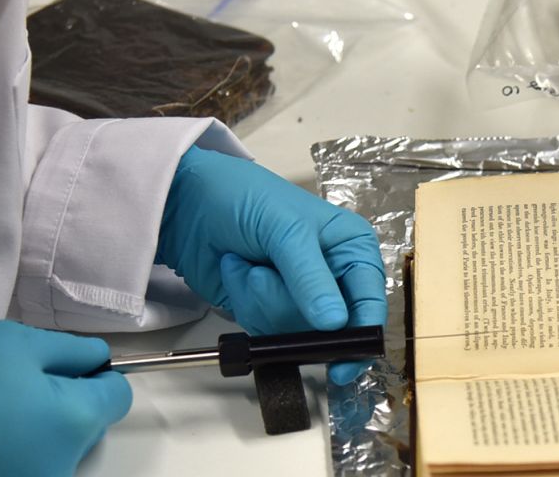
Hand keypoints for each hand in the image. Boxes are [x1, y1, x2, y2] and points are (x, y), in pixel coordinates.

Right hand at [0, 321, 130, 476]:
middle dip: (67, 404)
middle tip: (22, 385)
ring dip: (41, 431)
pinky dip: (15, 452)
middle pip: (88, 427)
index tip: (75, 367)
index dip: (100, 376)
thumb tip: (99, 360)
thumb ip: (72, 351)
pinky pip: (28, 467)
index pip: (117, 398)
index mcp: (73, 424)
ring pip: (58, 450)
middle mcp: (63, 467)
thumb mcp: (18, 342)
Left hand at [157, 146, 386, 383]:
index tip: (343, 359)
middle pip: (332, 329)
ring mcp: (299, 298)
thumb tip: (336, 323)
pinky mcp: (269, 311)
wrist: (188, 204)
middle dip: (290, 306)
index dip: (362, 331)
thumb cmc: (245, 198)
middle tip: (264, 275)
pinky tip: (239, 276)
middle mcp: (332, 276)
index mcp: (351, 248)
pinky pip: (268, 333)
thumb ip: (310, 277)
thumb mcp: (285, 229)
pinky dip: (248, 306)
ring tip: (249, 267)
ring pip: (296, 334)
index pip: (370, 300)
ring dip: (263, 302)